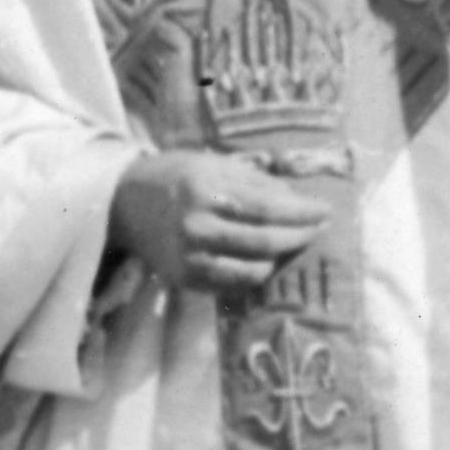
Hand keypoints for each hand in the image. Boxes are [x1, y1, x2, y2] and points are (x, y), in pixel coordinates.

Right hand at [110, 150, 338, 301]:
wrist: (124, 204)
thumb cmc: (174, 176)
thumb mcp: (212, 164)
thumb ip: (255, 181)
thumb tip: (298, 199)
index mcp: (204, 189)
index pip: (267, 206)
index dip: (301, 211)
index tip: (325, 210)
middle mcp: (196, 226)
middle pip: (265, 241)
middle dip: (300, 236)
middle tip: (319, 229)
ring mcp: (190, 257)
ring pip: (254, 270)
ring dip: (281, 259)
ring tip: (293, 245)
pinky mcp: (186, 280)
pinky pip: (234, 285)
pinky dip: (256, 274)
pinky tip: (266, 260)